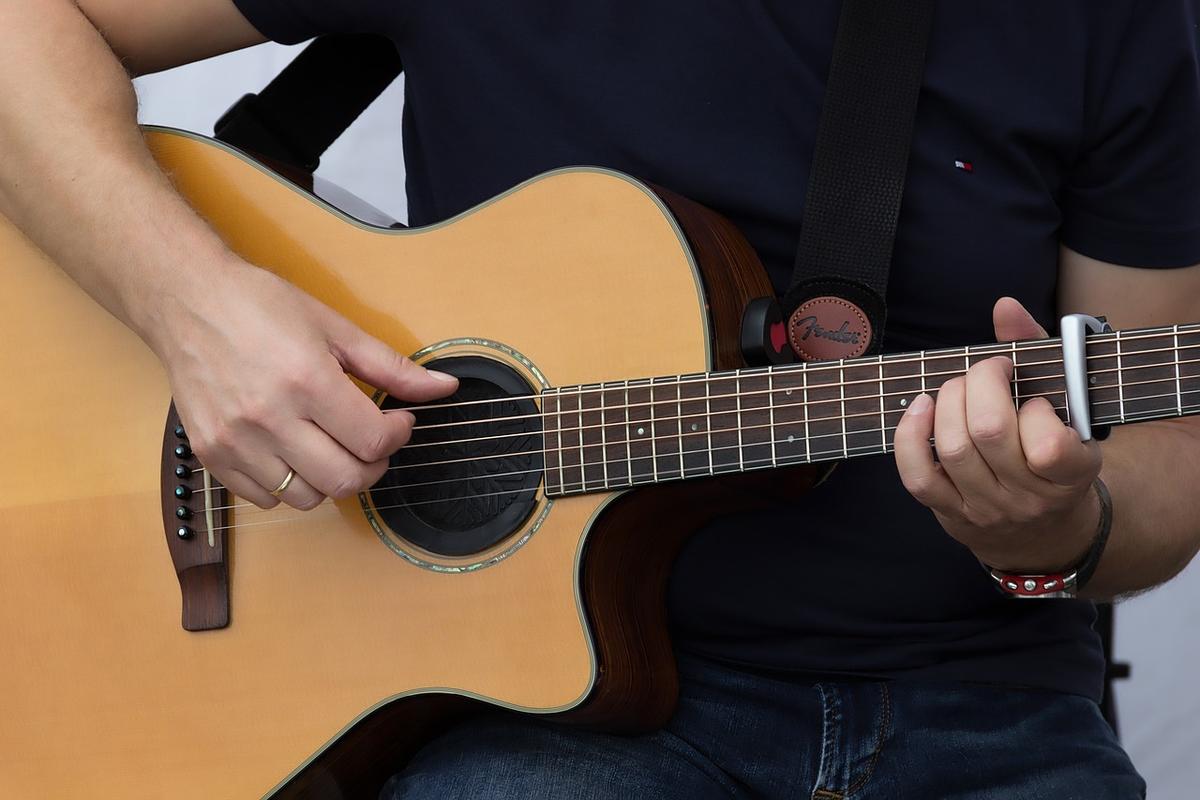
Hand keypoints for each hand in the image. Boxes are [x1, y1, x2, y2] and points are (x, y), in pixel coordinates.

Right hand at [150, 258, 457, 510]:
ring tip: (332, 446)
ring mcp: (236, 441)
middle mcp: (269, 417)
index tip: (398, 421)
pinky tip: (294, 452)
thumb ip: (391, 367)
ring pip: (306, 498)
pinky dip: (288, 485)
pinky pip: (264, 498)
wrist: (186, 299)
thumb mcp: (335, 327)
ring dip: (331, 479)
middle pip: (345, 479)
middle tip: (373, 441)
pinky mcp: (211, 454)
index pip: (373, 441)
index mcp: (307, 381)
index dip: (398, 436)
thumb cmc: (259, 305)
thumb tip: (443, 388)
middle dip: (374, 465)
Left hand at [893, 297, 1102, 571]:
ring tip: (958, 389)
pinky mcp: (951, 513)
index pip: (1048, 446)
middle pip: (989, 432)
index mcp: (1072, 473)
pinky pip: (919, 476)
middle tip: (987, 373)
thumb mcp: (1067, 407)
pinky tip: (919, 407)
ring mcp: (987, 508)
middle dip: (979, 384)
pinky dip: (910, 436)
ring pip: (954, 449)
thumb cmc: (1053, 449)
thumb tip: (1004, 307)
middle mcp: (1029, 497)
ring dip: (948, 402)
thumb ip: (1037, 352)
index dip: (1033, 409)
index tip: (1033, 396)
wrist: (1042, 529)